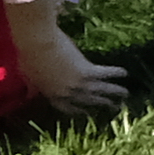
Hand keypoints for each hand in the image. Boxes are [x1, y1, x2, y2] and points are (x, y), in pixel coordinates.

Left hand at [13, 13, 129, 118]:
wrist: (36, 41)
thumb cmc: (28, 53)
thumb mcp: (28, 73)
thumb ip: (33, 85)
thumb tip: (29, 91)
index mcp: (51, 93)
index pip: (66, 106)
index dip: (76, 110)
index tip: (85, 112)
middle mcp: (66, 92)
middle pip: (87, 101)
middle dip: (101, 103)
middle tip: (112, 106)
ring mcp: (77, 83)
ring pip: (99, 90)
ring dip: (113, 92)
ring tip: (125, 93)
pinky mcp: (86, 71)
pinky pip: (104, 73)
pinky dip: (115, 73)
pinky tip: (125, 72)